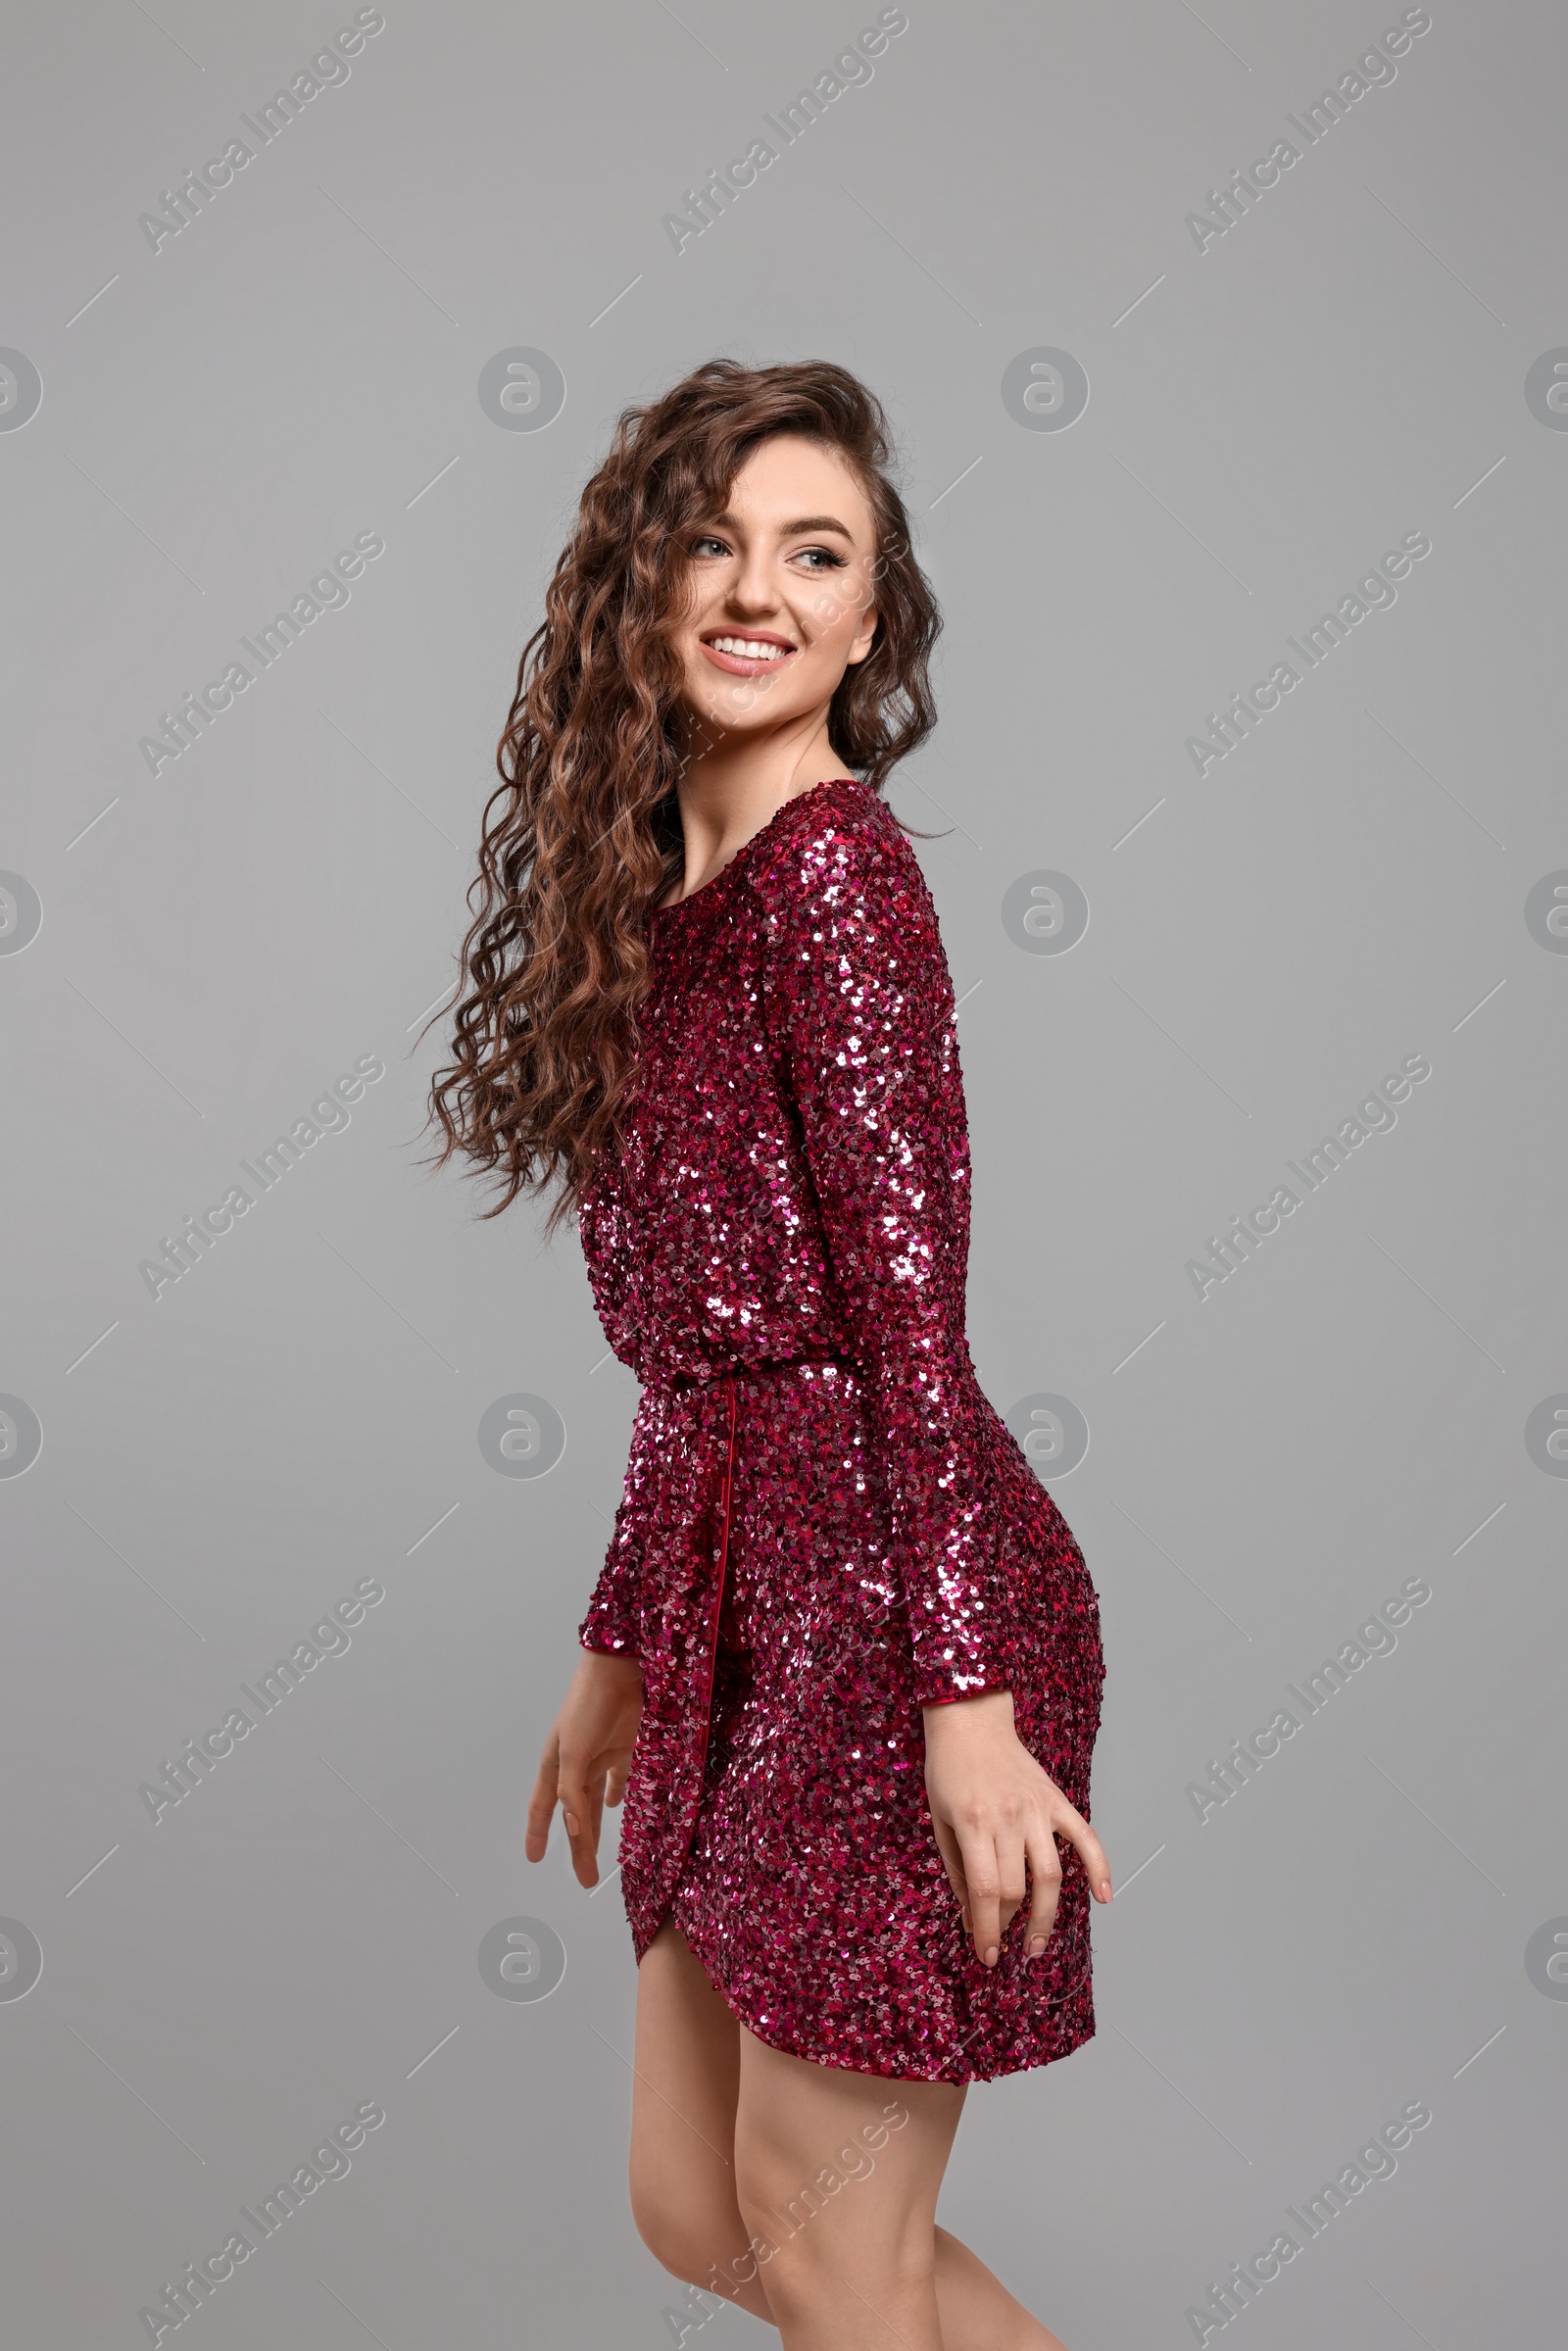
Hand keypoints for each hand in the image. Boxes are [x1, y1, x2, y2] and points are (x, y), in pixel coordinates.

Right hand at [525, 1649, 643, 1887]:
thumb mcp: (573, 1751)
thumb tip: (572, 1828)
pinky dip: (617, 1792)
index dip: (537, 1832)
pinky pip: (618, 1777)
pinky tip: (617, 1805)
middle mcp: (574, 1764)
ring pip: (594, 1802)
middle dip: (577, 1846)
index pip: (542, 1807)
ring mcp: (599, 1756)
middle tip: (583, 1878)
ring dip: (595, 1827)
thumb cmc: (587, 1707)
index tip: (534, 1858)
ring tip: (597, 1855)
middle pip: (573, 1813)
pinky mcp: (624, 1747)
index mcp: (555, 1765)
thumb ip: (571, 1790)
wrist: (618, 1669)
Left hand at [922, 1689, 1111, 1966]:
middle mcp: (1009, 1817)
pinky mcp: (1056, 1800)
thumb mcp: (939, 1820)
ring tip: (1036, 1944)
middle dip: (1008, 1925)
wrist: (971, 1719)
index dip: (988, 1930)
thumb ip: (956, 1870)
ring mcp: (1037, 1809)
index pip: (987, 1891)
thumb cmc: (947, 1769)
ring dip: (1046, 1917)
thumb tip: (971, 1917)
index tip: (985, 1956)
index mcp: (974, 1823)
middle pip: (1017, 1889)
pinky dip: (1099, 1867)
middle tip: (1002, 1945)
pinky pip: (1086, 1837)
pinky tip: (1103, 1897)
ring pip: (1051, 1875)